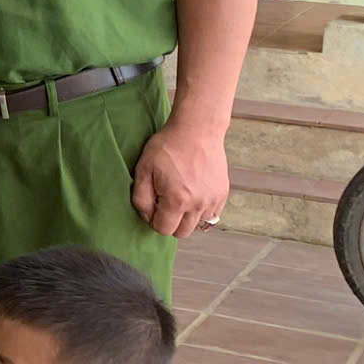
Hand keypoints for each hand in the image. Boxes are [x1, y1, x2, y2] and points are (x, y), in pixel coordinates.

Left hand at [132, 117, 230, 238]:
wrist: (196, 131)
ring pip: (198, 225)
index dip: (154, 220)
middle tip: (164, 203)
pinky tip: (192, 194)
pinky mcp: (222, 194)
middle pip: (182, 233)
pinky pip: (212, 215)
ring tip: (179, 198)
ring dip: (186, 218)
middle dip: (170, 223)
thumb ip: (141, 199)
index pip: (164, 230)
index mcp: (177, 201)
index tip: (152, 205)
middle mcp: (199, 204)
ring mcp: (213, 200)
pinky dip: (201, 211)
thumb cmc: (167, 148)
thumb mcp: (143, 170)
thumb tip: (147, 217)